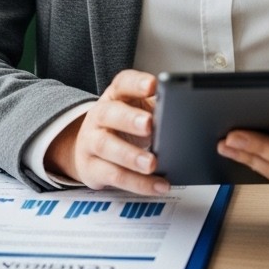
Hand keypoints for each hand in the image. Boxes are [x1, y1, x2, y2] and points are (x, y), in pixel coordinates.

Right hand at [44, 69, 170, 195]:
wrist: (88, 147)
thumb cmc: (121, 125)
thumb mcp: (138, 109)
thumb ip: (157, 107)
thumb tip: (181, 111)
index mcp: (114, 96)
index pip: (123, 83)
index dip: (136, 83)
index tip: (153, 85)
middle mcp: (99, 116)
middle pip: (109, 113)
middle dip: (129, 119)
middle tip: (149, 125)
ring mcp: (91, 142)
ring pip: (107, 147)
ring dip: (131, 156)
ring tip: (152, 163)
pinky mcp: (91, 169)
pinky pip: (114, 176)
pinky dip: (138, 183)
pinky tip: (157, 184)